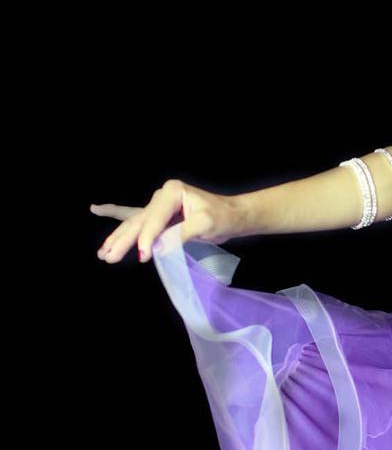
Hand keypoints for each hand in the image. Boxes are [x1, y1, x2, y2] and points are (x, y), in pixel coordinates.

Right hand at [91, 179, 242, 263]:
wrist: (232, 216)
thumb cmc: (223, 217)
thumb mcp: (206, 224)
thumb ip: (181, 234)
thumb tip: (158, 248)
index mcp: (172, 193)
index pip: (155, 219)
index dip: (147, 239)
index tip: (143, 257)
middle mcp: (162, 196)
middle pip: (139, 222)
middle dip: (122, 240)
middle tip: (107, 257)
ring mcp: (159, 205)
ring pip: (134, 224)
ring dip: (118, 238)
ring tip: (102, 253)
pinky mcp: (160, 216)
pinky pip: (136, 220)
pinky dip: (119, 221)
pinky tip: (99, 215)